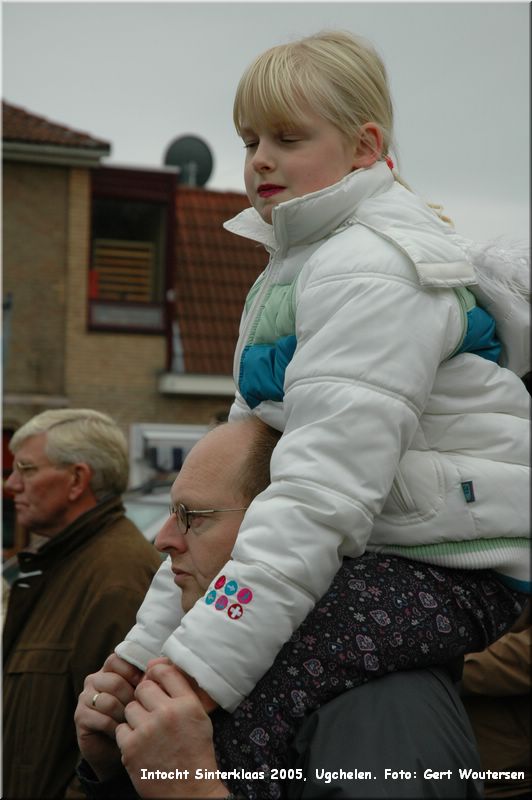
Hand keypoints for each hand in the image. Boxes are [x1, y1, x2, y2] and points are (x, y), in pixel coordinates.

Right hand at [74, 653, 142, 781]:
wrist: (117, 748)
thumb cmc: (135, 717)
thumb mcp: (142, 695)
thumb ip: (146, 680)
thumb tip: (157, 671)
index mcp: (109, 669)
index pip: (117, 659)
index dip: (133, 672)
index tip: (146, 684)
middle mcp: (94, 680)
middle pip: (115, 682)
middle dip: (132, 698)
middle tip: (142, 709)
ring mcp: (85, 698)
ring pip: (109, 701)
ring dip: (125, 715)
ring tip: (133, 722)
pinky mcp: (80, 717)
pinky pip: (102, 719)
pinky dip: (117, 728)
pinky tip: (123, 732)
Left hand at [116, 661, 227, 798]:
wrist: (190, 791)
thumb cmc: (195, 751)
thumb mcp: (199, 717)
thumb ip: (180, 691)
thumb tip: (155, 664)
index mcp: (187, 704)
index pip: (164, 671)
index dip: (155, 673)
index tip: (154, 681)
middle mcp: (167, 714)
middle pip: (143, 688)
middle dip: (145, 698)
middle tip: (152, 713)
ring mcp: (147, 731)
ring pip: (130, 708)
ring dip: (136, 718)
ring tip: (148, 732)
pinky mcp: (130, 748)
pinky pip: (120, 728)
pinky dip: (128, 736)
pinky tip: (141, 745)